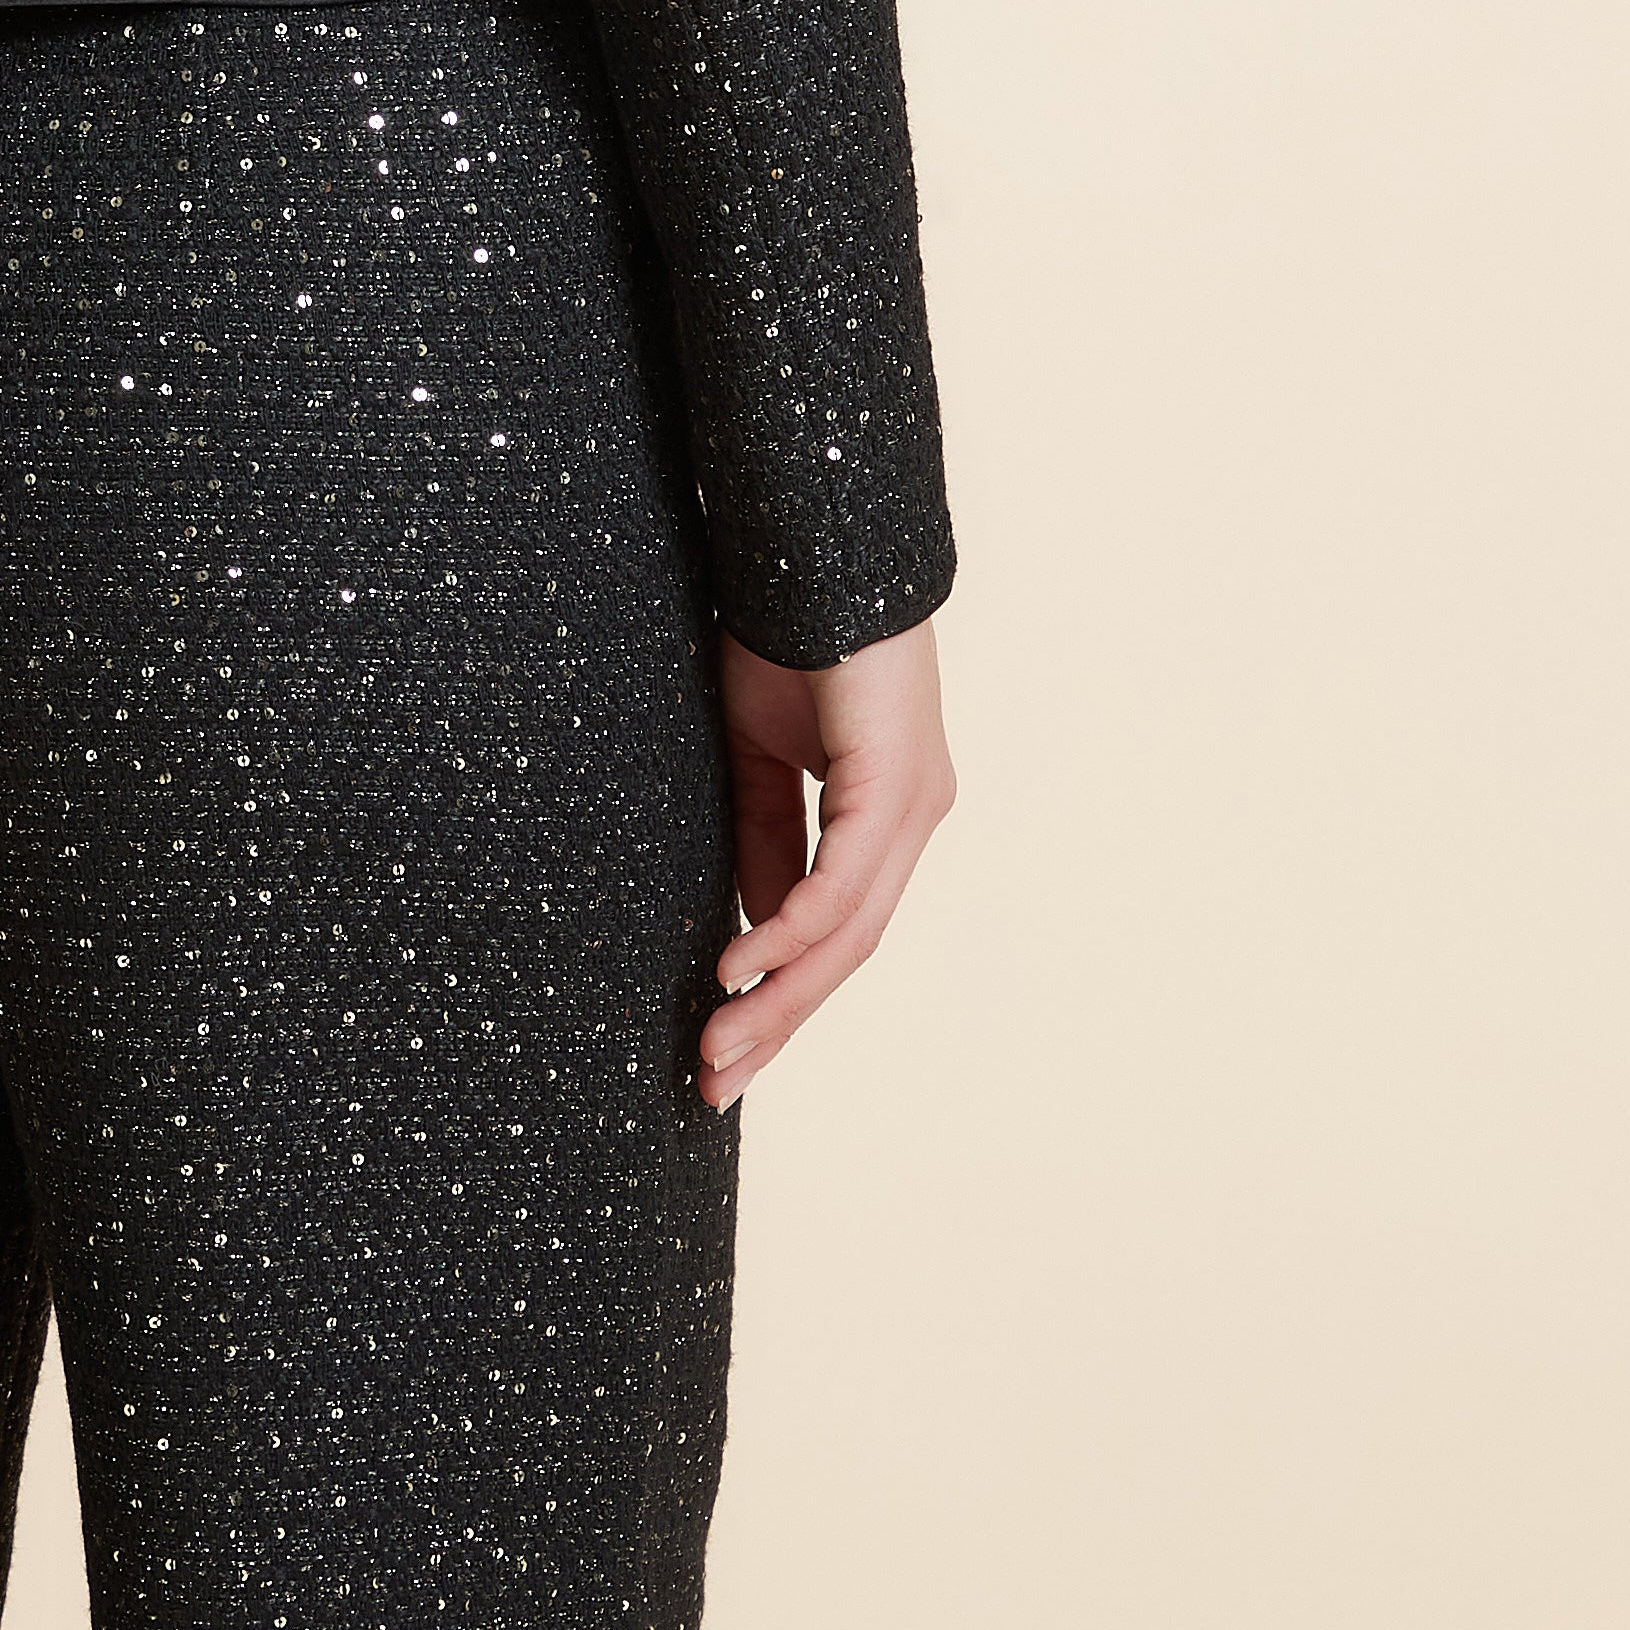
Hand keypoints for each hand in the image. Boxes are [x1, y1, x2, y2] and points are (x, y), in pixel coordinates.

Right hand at [698, 612, 954, 1108]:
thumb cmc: (785, 634)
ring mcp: (913, 805)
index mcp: (882, 814)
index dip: (781, 995)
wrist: (813, 547)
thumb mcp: (756, 756)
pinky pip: (844, 882)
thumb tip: (752, 931)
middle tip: (717, 1082)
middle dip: (778, 1023)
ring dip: (780, 997)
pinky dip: (792, 929)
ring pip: (850, 934)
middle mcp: (911, 819)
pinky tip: (745, 967)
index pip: (835, 931)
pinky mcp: (898, 784)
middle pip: (847, 951)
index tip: (725, 1047)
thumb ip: (762, 839)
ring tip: (721, 1045)